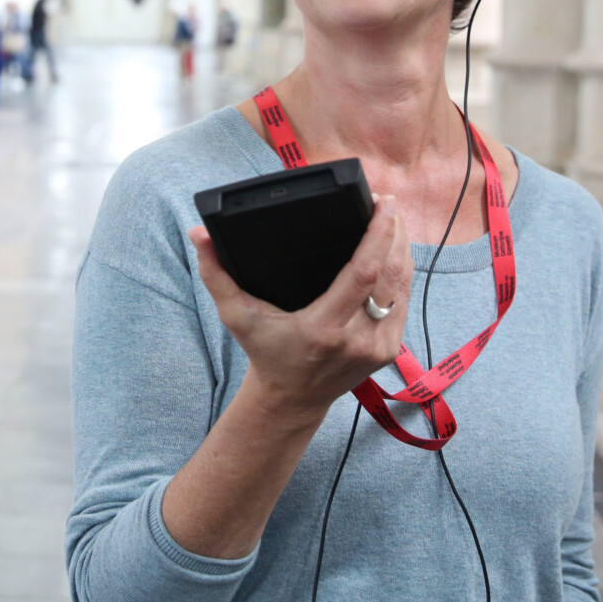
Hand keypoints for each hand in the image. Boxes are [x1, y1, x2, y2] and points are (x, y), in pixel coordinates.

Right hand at [188, 194, 412, 421]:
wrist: (292, 400)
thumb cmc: (266, 352)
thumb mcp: (237, 316)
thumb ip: (216, 274)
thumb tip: (199, 234)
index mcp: (324, 328)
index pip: (365, 273)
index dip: (378, 235)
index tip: (381, 204)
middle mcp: (357, 339)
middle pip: (391, 274)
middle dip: (394, 232)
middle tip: (387, 201)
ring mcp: (378, 347)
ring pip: (403, 285)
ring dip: (402, 247)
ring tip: (394, 217)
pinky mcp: (390, 350)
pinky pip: (403, 302)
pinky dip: (403, 272)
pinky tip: (397, 250)